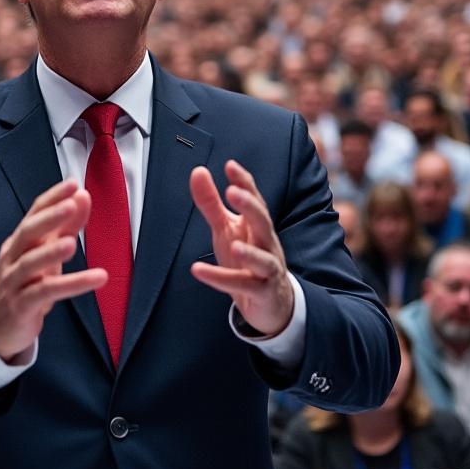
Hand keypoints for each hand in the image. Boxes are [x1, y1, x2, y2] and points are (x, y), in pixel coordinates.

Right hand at [0, 180, 106, 362]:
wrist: (0, 325)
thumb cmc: (27, 283)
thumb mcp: (47, 254)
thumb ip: (66, 226)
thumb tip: (83, 196)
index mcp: (20, 241)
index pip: (34, 213)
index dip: (52, 198)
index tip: (73, 183)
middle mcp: (13, 257)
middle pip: (27, 233)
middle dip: (49, 218)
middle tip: (70, 205)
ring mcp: (14, 281)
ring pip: (30, 263)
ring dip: (50, 252)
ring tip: (72, 243)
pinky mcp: (21, 305)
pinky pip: (45, 292)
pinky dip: (71, 285)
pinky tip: (96, 279)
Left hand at [189, 160, 293, 336]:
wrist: (271, 302)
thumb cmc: (246, 259)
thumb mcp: (226, 229)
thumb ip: (211, 202)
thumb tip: (198, 172)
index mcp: (257, 225)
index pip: (255, 200)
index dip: (244, 183)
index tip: (230, 166)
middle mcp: (266, 244)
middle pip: (263, 223)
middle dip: (251, 207)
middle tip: (234, 192)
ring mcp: (266, 269)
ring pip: (262, 259)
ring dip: (249, 252)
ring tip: (233, 244)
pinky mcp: (261, 292)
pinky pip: (243, 285)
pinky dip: (221, 278)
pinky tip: (199, 270)